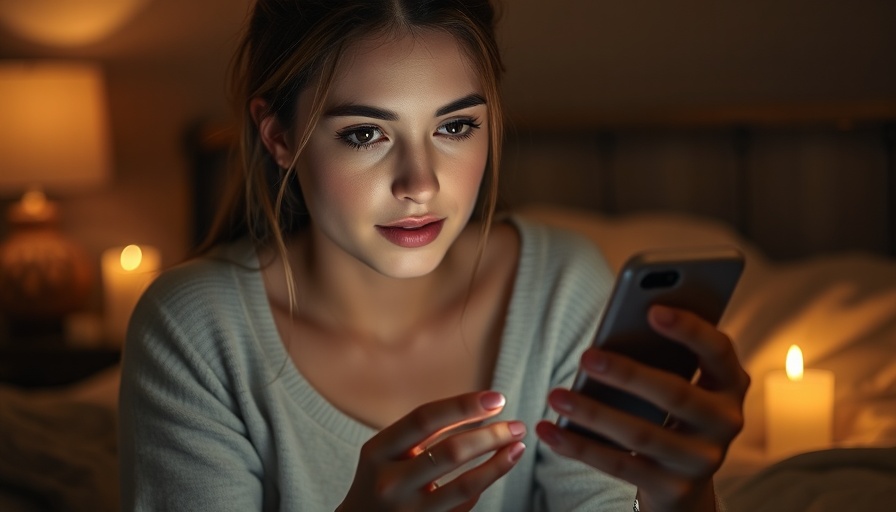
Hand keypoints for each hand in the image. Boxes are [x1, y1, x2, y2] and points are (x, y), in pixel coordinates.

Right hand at [338, 391, 526, 511]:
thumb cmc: (382, 479)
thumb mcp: (387, 452)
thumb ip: (423, 432)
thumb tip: (482, 407)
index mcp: (377, 452)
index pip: (424, 418)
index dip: (464, 406)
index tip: (497, 399)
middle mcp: (390, 483)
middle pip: (451, 451)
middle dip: (491, 435)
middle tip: (517, 425)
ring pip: (466, 485)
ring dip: (498, 462)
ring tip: (517, 446)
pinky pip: (464, 506)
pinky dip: (484, 484)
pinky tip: (498, 468)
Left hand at [536, 305, 749, 511]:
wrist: (683, 482)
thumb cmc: (671, 411)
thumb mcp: (677, 382)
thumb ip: (658, 356)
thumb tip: (607, 342)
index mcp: (729, 383)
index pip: (718, 350)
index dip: (690, 329)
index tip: (653, 309)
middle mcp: (725, 422)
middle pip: (676, 395)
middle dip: (628, 374)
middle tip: (585, 357)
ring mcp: (701, 460)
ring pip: (642, 433)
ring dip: (593, 413)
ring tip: (555, 395)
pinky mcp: (673, 488)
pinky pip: (619, 465)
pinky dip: (579, 446)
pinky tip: (549, 430)